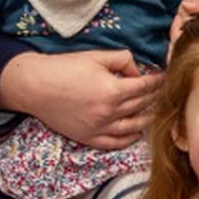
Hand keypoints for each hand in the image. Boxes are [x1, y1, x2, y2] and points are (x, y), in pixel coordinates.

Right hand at [0, 48, 159, 149]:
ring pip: (134, 126)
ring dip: (148, 118)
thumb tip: (138, 72)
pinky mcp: (89, 137)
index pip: (146, 87)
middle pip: (142, 105)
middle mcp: (109, 112)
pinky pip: (115, 143)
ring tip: (156, 111)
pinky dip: (129, 139)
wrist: (35, 86)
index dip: (158, 81)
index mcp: (113, 90)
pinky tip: (137, 132)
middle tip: (163, 92)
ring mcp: (99, 127)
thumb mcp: (97, 56)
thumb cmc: (64, 68)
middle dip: (155, 97)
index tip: (164, 77)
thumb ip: (123, 60)